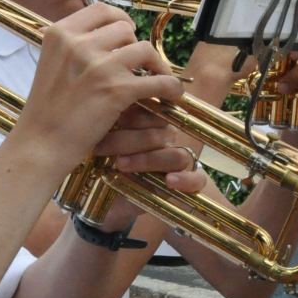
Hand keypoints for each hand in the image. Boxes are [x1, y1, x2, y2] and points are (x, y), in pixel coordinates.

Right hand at [15, 4, 186, 173]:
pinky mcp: (115, 90)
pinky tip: (171, 94)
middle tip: (137, 65)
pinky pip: (157, 80)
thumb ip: (74, 46)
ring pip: (144, 49)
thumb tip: (109, 35)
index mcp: (60, 33)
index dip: (120, 19)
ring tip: (157, 79)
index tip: (127, 34)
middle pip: (125, 28)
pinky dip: (170, 87)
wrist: (40, 143)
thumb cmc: (46, 110)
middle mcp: (78, 43)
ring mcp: (98, 66)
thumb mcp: (51, 63)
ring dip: (156, 65)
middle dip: (135, 45)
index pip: (101, 9)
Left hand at [93, 106, 208, 194]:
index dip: (135, 113)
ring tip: (120, 164)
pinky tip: (169, 181)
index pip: (154, 109)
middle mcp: (164, 139)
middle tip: (101, 144)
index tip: (112, 116)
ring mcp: (175, 161)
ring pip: (174, 154)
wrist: (102, 205)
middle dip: (130, 138)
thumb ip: (110, 116)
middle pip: (161, 131)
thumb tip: (110, 93)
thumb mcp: (99, 139)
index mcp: (147, 123)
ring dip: (147, 159)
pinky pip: (197, 179)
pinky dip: (185, 179)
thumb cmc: (102, 166)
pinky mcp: (184, 184)